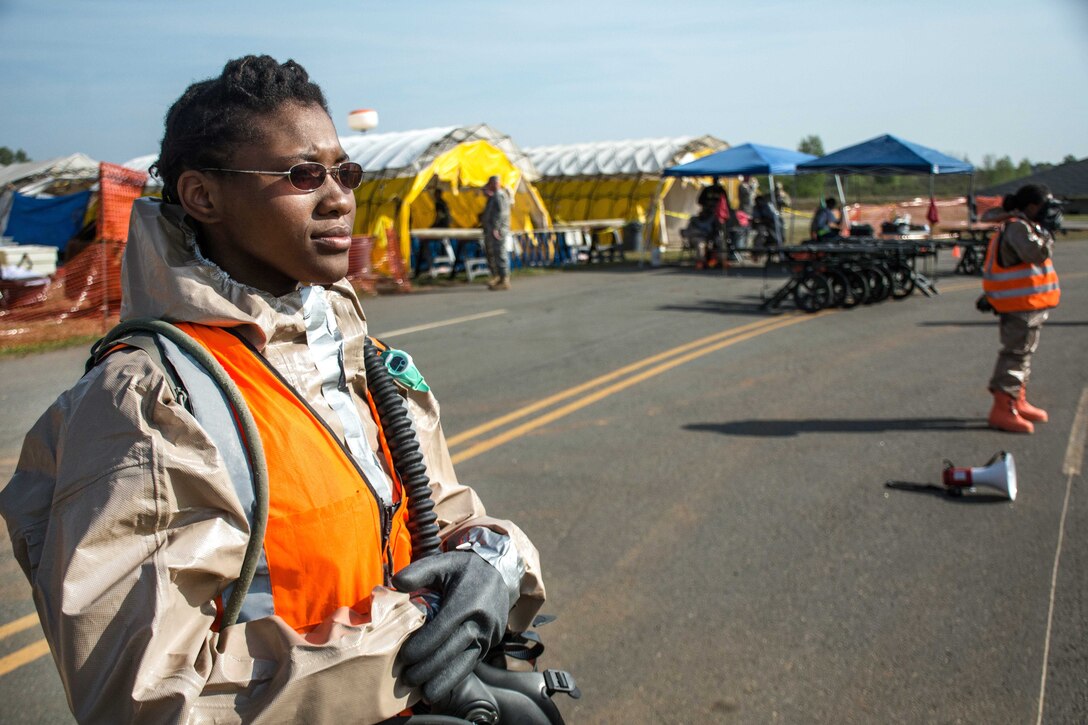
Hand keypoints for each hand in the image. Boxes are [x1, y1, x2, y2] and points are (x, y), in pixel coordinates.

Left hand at [393, 551, 509, 701]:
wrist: (500, 573)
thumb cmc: (465, 570)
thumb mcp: (443, 562)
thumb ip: (419, 571)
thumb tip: (396, 583)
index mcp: (468, 600)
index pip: (443, 628)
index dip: (424, 645)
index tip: (405, 657)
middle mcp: (481, 621)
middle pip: (453, 649)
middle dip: (429, 668)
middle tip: (407, 679)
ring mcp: (489, 635)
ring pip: (466, 662)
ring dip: (445, 680)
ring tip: (425, 693)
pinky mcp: (491, 643)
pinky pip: (472, 662)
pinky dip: (456, 676)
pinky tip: (440, 686)